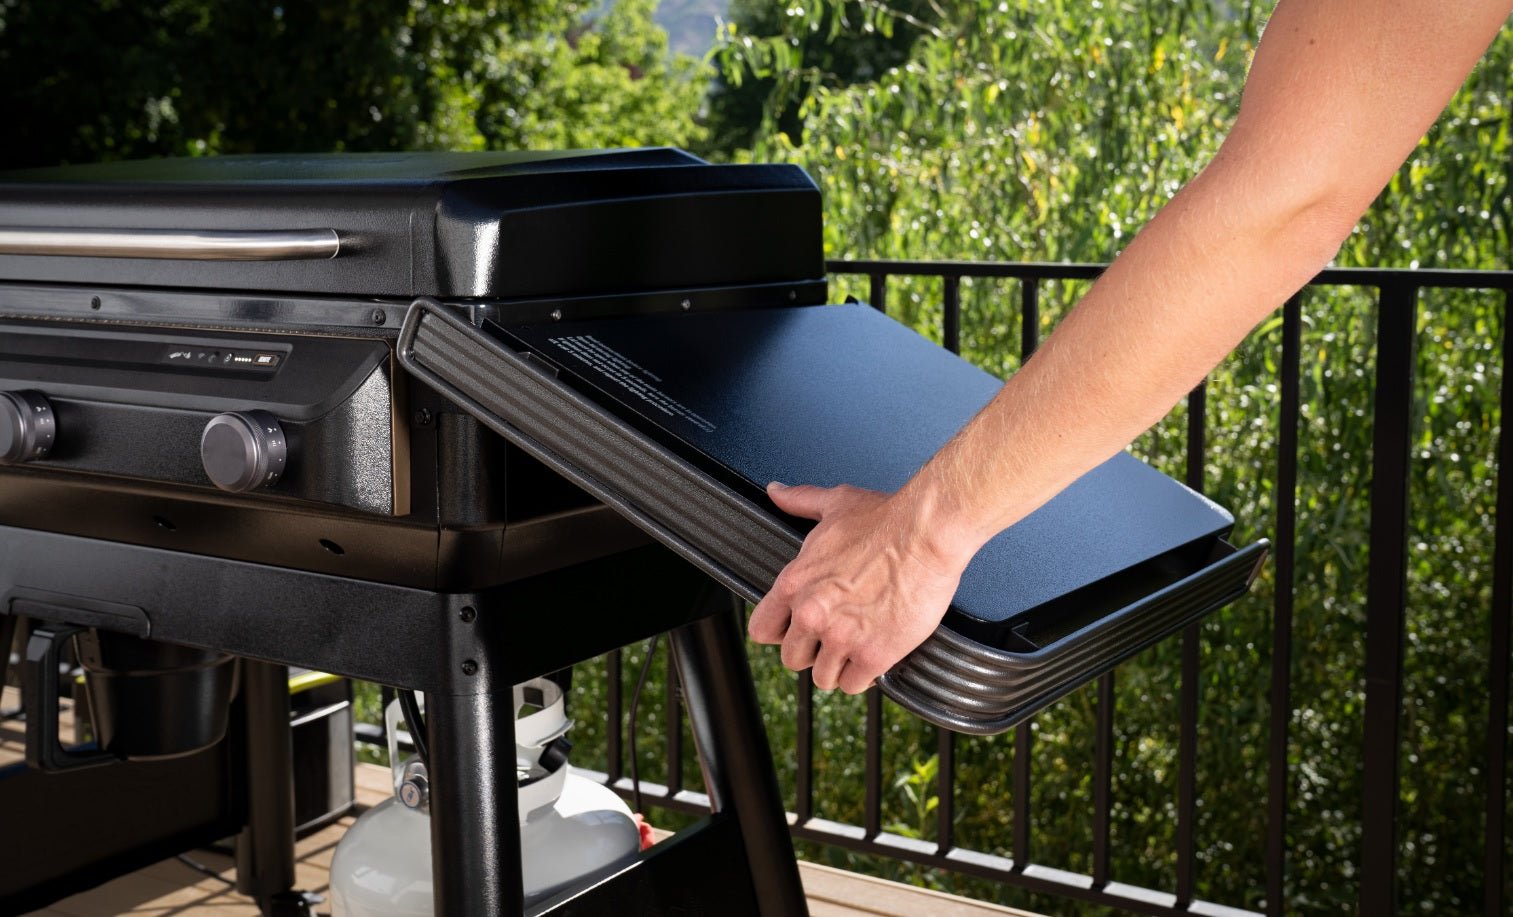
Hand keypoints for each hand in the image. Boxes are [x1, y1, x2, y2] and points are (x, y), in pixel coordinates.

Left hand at [747, 481, 972, 693]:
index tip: (795, 629)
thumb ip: (800, 502)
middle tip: (834, 638)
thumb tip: (777, 492)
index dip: (780, 631)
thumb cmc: (886, 519)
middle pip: (792, 658)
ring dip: (839, 666)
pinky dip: (864, 676)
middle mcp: (811, 614)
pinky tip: (873, 658)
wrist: (927, 533)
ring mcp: (841, 637)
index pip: (762, 629)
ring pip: (823, 677)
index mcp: (794, 583)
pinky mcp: (873, 654)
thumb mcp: (834, 504)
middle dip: (812, 651)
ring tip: (856, 648)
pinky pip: (854, 685)